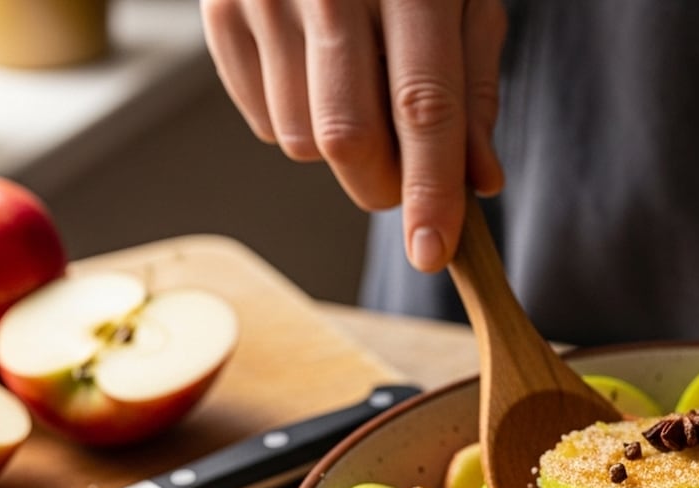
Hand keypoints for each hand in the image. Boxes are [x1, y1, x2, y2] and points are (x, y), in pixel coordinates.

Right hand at [201, 0, 505, 272]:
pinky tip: (318, 80)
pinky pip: (260, 120)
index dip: (429, 190)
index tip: (433, 251)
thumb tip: (478, 181)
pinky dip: (297, 126)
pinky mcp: (219, 8)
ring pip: (302, 140)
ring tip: (359, 95)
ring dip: (341, 153)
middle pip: (349, 137)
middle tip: (403, 182)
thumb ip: (472, 87)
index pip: (422, 107)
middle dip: (383, 186)